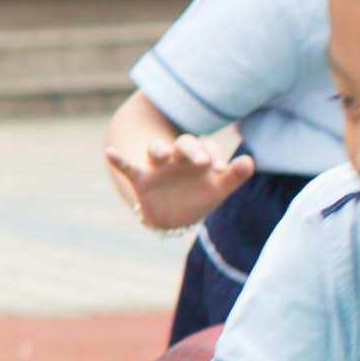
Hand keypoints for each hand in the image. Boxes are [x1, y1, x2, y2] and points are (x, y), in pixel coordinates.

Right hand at [105, 113, 254, 234]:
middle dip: (191, 150)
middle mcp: (179, 157)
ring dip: (160, 149)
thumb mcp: (219, 188)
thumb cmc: (200, 197)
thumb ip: (234, 175)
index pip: (208, 147)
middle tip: (201, 162)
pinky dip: (118, 160)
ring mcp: (159, 166)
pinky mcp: (141, 178)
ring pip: (157, 149)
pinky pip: (128, 167)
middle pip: (184, 144)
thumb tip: (251, 160)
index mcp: (200, 156)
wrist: (174, 216)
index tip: (221, 170)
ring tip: (164, 155)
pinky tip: (109, 153)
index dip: (214, 156)